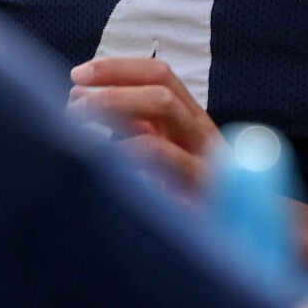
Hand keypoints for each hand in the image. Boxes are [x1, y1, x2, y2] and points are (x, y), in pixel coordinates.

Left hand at [68, 56, 225, 187]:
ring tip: (80, 120)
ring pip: (165, 110)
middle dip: (113, 85)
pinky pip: (165, 156)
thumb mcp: (161, 153)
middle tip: (74, 103)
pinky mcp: (203, 186)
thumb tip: (82, 98)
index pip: (158, 75)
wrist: (232, 239)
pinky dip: (131, 148)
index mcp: (189, 120)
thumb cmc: (189, 195)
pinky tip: (105, 156)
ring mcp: (204, 157)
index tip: (78, 75)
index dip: (117, 68)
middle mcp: (200, 132)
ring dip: (117, 106)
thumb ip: (131, 124)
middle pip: (161, 87)